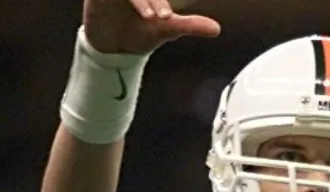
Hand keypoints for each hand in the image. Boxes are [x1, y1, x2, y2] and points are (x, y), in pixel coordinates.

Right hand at [82, 0, 219, 54]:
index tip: (168, 17)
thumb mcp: (167, 29)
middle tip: (164, 17)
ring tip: (151, 17)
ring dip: (140, 0)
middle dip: (155, 0)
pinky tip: (137, 13)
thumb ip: (190, 25)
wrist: (112, 48)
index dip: (161, 2)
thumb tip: (217, 29)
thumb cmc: (141, 33)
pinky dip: (117, 1)